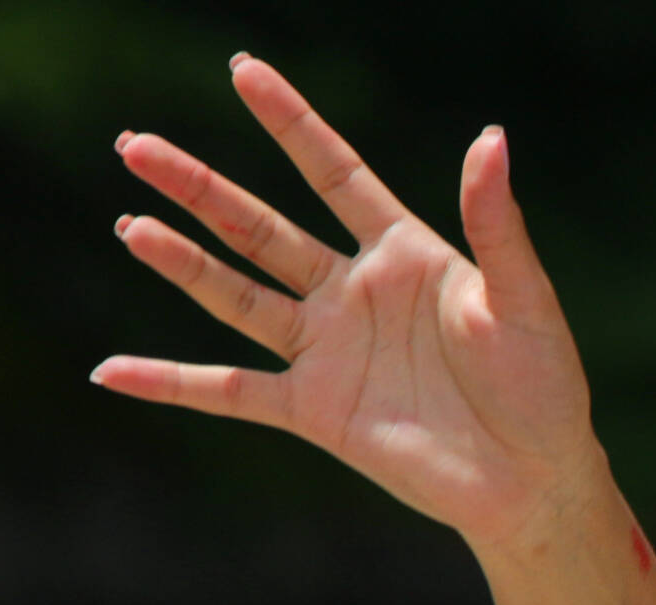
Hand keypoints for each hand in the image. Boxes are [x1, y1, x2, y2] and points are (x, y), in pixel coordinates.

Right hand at [99, 55, 602, 549]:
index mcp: (406, 254)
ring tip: (129, 223)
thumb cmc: (544, 388)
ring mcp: (329, 351)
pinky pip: (228, 392)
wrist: (536, 483)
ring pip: (236, 295)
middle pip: (260, 227)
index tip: (242, 70)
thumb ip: (496, 222)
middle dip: (199, 186)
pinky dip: (170, 384)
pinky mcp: (314, 411)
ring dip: (180, 261)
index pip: (334, 173)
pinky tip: (111, 371)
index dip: (290, 123)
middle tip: (135, 144)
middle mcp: (354, 293)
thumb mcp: (524, 299)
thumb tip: (491, 137)